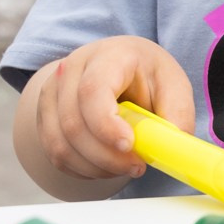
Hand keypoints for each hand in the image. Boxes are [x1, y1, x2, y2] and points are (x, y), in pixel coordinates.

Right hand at [29, 36, 194, 181]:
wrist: (119, 68)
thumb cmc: (147, 76)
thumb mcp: (173, 86)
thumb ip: (178, 115)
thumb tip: (175, 147)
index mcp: (109, 56)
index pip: (93, 90)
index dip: (106, 124)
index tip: (129, 145)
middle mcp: (72, 70)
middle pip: (74, 123)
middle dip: (107, 156)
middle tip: (137, 166)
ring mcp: (53, 92)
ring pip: (61, 144)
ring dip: (95, 166)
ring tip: (124, 166)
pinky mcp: (45, 115)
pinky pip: (55, 153)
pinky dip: (82, 168)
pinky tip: (105, 165)